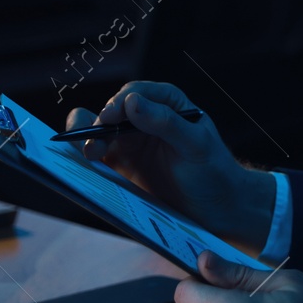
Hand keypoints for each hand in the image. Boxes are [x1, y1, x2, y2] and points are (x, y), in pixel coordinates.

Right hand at [66, 81, 274, 245]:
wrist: (217, 208)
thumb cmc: (213, 171)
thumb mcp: (195, 145)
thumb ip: (166, 123)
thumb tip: (132, 103)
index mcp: (168, 104)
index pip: (137, 94)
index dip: (120, 102)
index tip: (110, 117)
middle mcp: (146, 119)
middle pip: (112, 112)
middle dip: (99, 123)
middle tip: (94, 142)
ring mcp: (132, 143)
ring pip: (99, 132)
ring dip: (88, 139)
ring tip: (89, 153)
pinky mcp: (122, 166)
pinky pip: (98, 156)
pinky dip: (88, 158)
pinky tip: (85, 165)